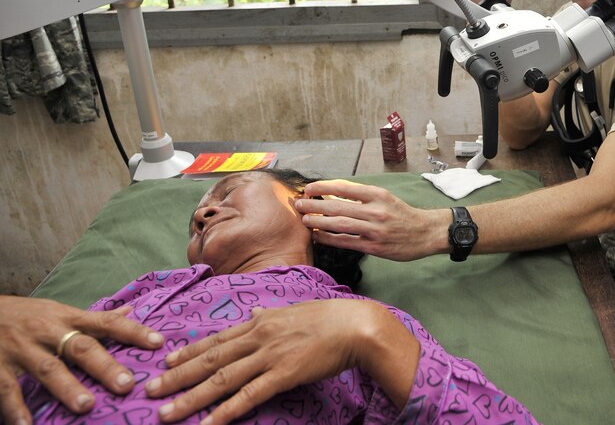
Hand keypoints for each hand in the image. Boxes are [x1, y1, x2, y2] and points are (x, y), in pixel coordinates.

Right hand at [0, 295, 163, 424]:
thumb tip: (131, 309)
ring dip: (68, 388)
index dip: (133, 331)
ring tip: (86, 406)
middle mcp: (48, 331)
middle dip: (105, 366)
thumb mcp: (60, 311)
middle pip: (81, 348)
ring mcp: (22, 349)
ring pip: (49, 368)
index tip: (159, 343)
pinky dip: (17, 409)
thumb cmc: (27, 315)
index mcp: (68, 317)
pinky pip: (8, 389)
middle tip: (127, 384)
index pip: (107, 322)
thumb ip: (94, 317)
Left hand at [146, 300, 419, 424]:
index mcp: (260, 321)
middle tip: (149, 389)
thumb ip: (269, 314)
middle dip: (177, 376)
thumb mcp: (293, 311)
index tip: (166, 362)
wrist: (355, 325)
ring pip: (221, 380)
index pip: (217, 339)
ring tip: (165, 412)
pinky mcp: (283, 374)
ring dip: (190, 397)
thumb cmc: (329, 319)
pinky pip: (248, 397)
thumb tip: (254, 310)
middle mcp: (258, 336)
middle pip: (210, 360)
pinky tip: (208, 424)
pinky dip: (225, 412)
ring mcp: (269, 356)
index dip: (189, 352)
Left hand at [295, 180, 449, 260]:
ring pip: (340, 224)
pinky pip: (347, 242)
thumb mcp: (386, 198)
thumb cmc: (403, 214)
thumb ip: (363, 196)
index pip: (344, 187)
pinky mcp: (374, 246)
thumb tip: (333, 194)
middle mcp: (375, 210)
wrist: (426, 232)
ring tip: (305, 220)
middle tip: (299, 203)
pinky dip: (330, 238)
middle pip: (338, 206)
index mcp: (377, 194)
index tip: (309, 188)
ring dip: (319, 221)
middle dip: (315, 204)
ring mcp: (375, 230)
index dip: (323, 187)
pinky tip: (318, 236)